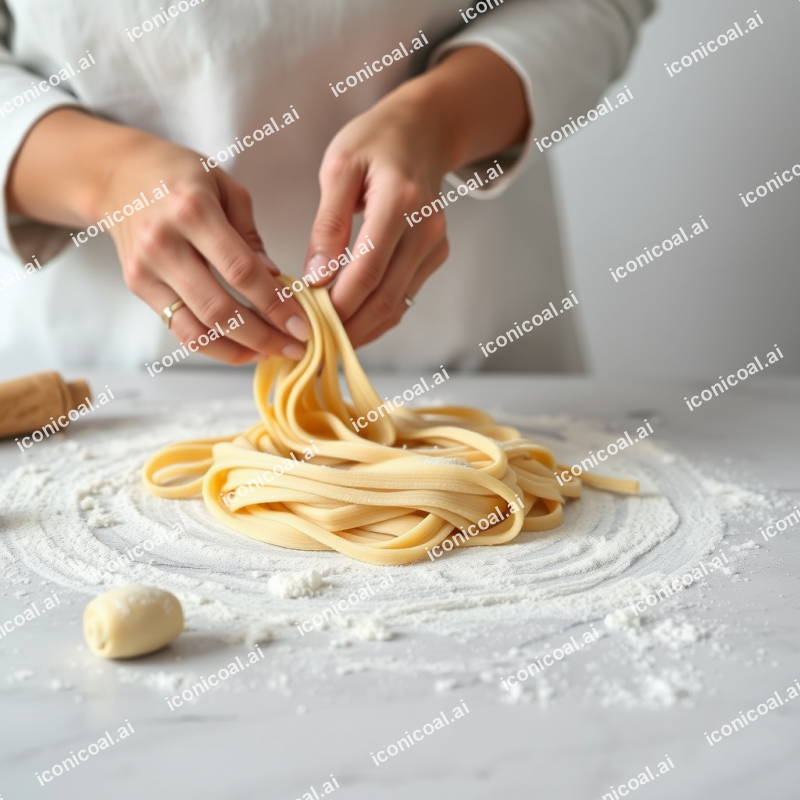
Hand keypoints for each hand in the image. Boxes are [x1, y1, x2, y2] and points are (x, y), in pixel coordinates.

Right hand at [7, 110, 310, 364]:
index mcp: (192, 210)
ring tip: (272, 352)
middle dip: (263, 336)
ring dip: (239, 350)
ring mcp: (146, 269)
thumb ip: (250, 237)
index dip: (275, 304)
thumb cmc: (180, 176)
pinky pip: (179, 329)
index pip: (241, 272)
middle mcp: (163, 242)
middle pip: (218, 308)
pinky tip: (242, 348)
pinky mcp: (137, 287)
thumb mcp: (226, 188)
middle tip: (295, 347)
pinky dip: (213, 346)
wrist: (117, 175)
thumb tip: (275, 281)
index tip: (302, 324)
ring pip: (196, 329)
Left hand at [304, 46, 529, 348]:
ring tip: (325, 338)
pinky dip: (376, 315)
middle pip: (385, 299)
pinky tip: (349, 319)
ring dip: (361, 328)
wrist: (424, 131)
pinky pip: (404, 297)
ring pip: (397, 306)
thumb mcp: (339, 167)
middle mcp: (426, 230)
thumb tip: (316, 277)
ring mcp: (435, 246)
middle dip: (347, 329)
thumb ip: (328, 224)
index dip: (337, 305)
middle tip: (311, 342)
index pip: (367, 271)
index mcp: (400, 202)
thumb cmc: (375, 142)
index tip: (305, 321)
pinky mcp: (436, 256)